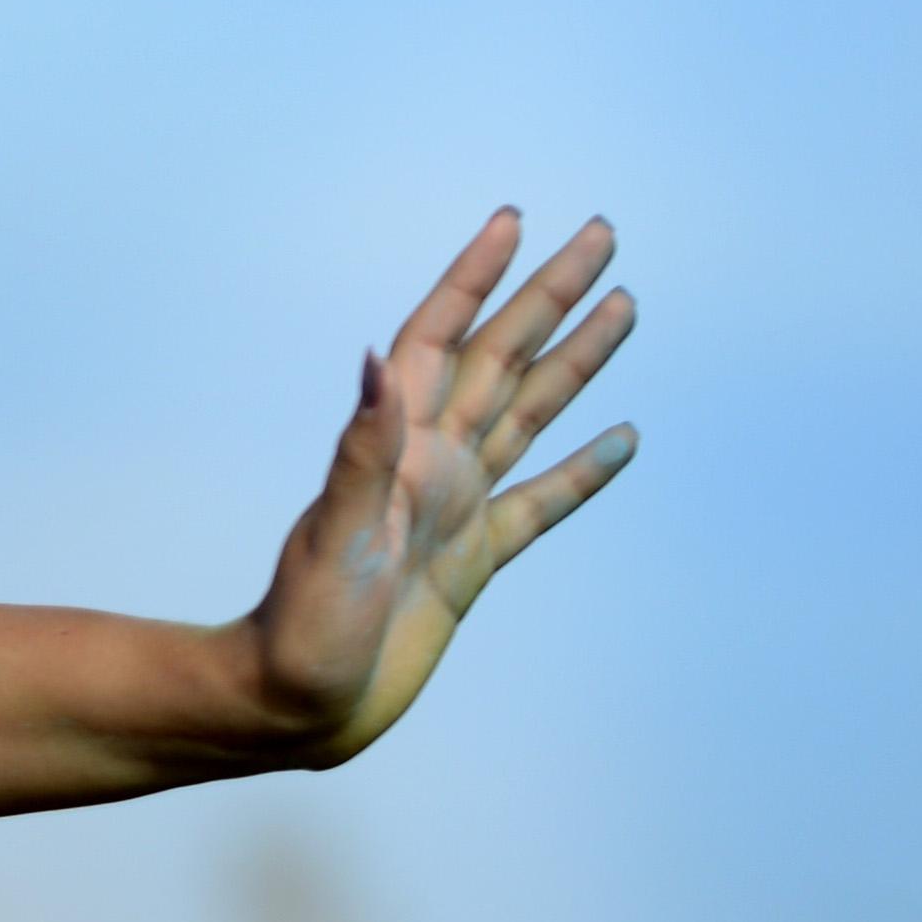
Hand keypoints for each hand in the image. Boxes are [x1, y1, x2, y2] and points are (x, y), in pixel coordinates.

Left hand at [254, 211, 636, 763]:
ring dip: (577, 362)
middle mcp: (427, 463)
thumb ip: (364, 446)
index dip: (476, 278)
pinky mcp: (473, 562)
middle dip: (551, 295)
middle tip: (603, 233)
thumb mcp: (334, 533)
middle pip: (504, 358)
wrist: (297, 703)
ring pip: (530, 414)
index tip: (514, 219)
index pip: (441, 337)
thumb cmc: (302, 625)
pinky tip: (621, 437)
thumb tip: (379, 355)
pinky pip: (542, 502)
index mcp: (394, 445)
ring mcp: (454, 509)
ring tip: (624, 306)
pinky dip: (582, 470)